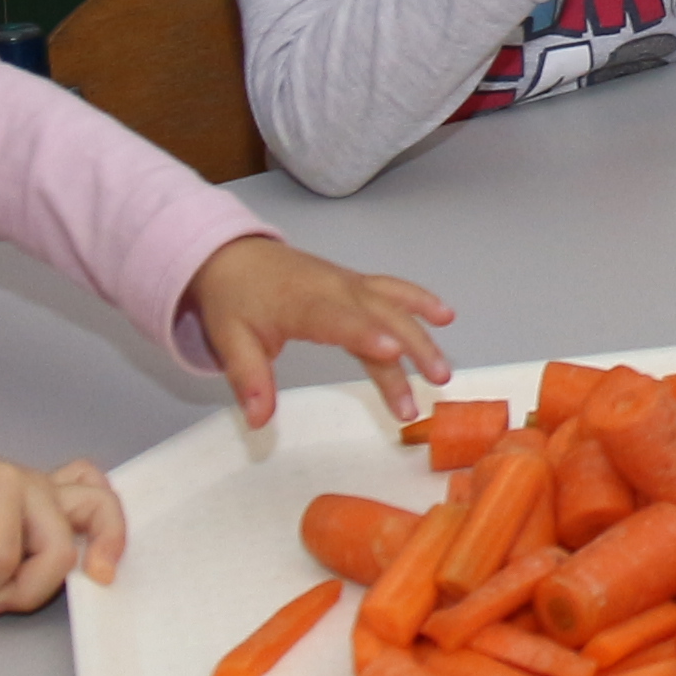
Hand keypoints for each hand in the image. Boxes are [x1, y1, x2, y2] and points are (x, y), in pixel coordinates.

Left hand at [0, 442, 120, 609]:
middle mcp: (31, 483)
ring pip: (95, 518)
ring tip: (30, 596)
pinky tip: (101, 563)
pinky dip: (108, 527)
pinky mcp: (54, 498)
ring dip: (73, 567)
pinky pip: (97, 499)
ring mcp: (48, 489)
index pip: (2, 551)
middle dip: (23, 591)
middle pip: (56, 549)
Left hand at [189, 232, 452, 428]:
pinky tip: (445, 316)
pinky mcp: (356, 284)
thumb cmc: (234, 300)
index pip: (339, 320)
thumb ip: (249, 380)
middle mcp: (335, 290)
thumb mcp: (230, 341)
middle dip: (412, 347)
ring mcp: (349, 284)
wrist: (233, 255)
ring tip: (442, 371)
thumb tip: (259, 420)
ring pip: (393, 308)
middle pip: (380, 316)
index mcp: (303, 304)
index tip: (392, 353)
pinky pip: (393, 291)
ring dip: (422, 335)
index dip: (366, 335)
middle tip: (435, 381)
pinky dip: (419, 300)